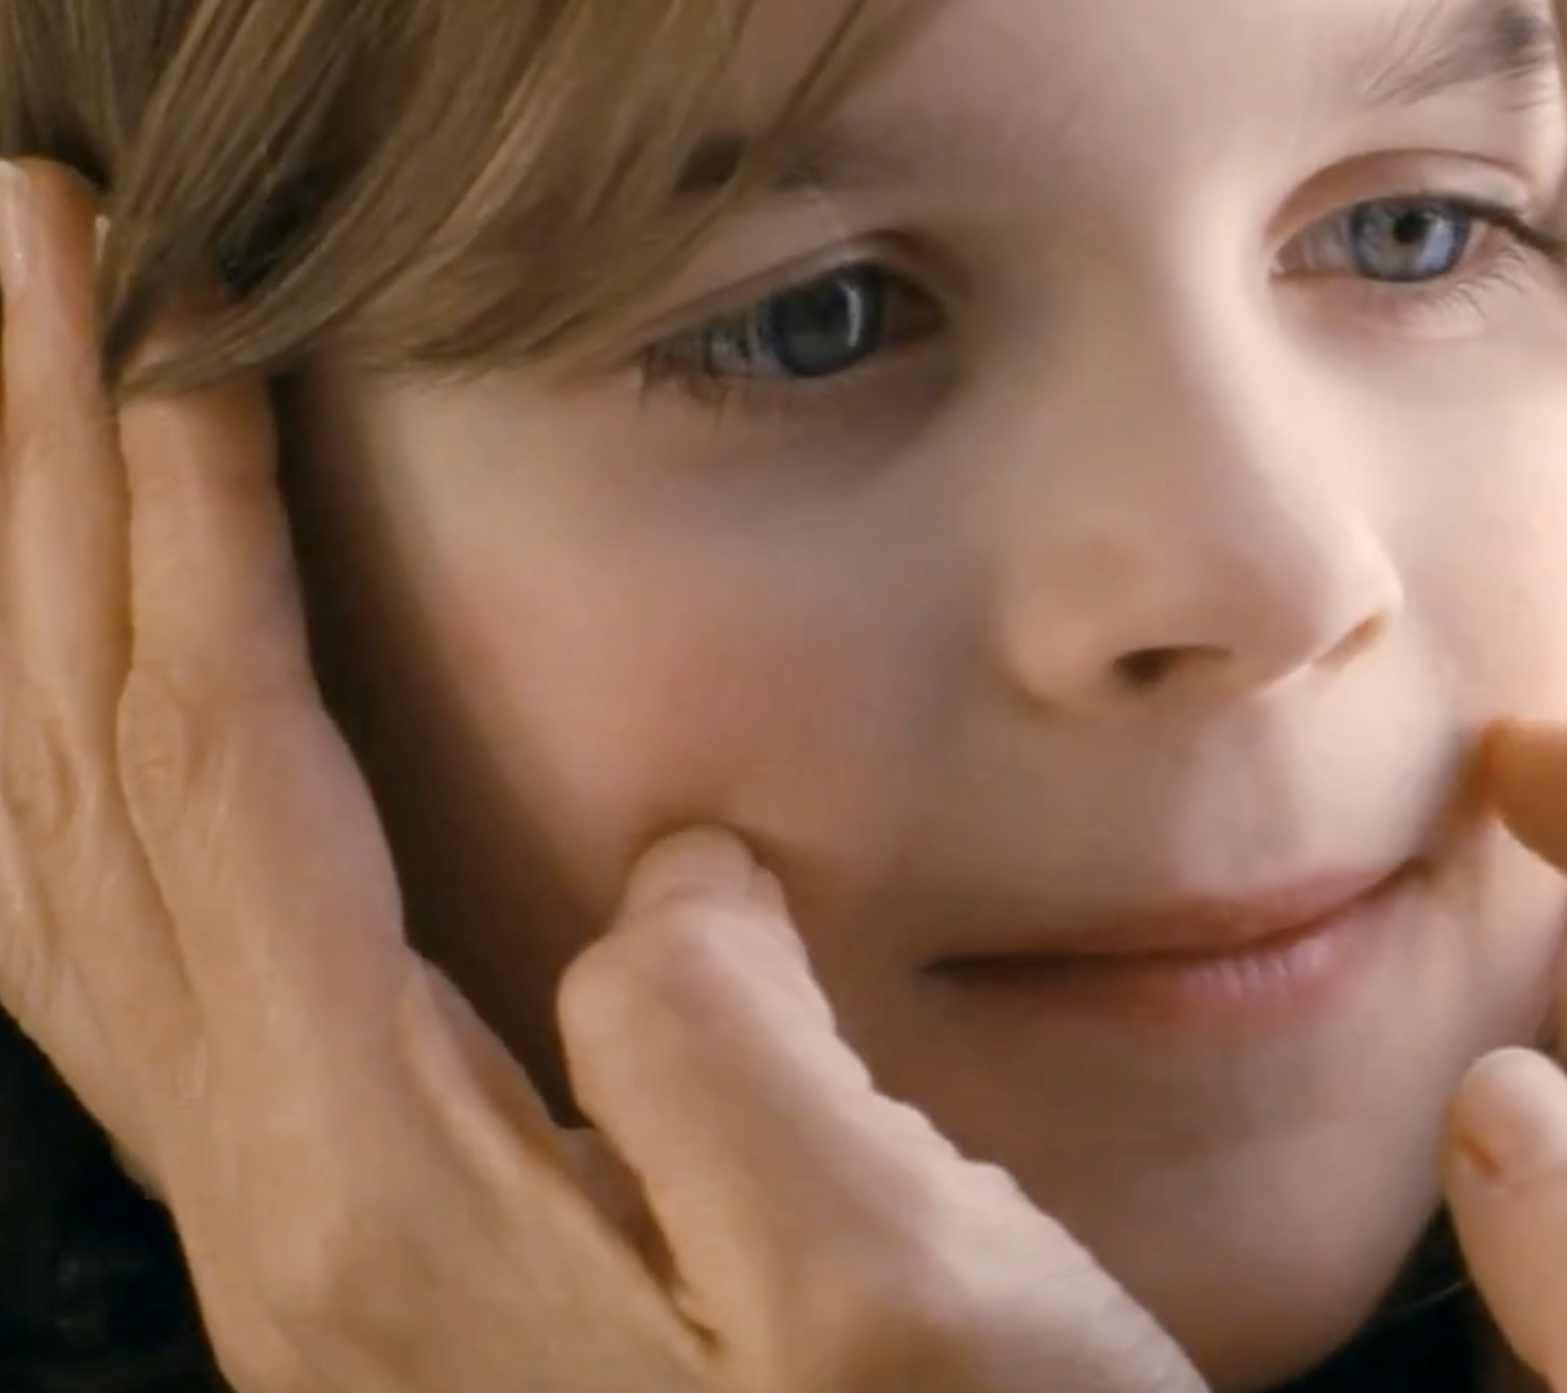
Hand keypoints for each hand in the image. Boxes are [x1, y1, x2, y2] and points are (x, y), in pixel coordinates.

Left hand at [0, 160, 1205, 1392]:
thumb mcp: (902, 1313)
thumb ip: (745, 1068)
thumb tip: (663, 868)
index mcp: (392, 1193)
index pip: (227, 784)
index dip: (190, 536)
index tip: (182, 329)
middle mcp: (279, 1207)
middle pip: (79, 790)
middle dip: (35, 498)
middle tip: (15, 255)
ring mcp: (282, 1230)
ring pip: (63, 863)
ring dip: (26, 608)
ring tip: (16, 404)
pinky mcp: (330, 1229)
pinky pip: (110, 956)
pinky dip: (66, 774)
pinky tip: (71, 702)